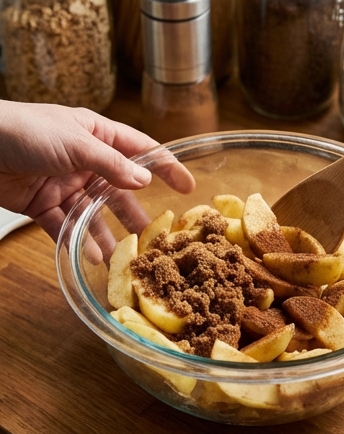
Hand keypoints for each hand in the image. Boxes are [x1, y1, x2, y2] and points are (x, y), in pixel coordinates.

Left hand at [0, 101, 192, 241]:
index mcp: (94, 135)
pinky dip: (81, 242)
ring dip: (110, 237)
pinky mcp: (44, 204)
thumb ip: (112, 165)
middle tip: (158, 240)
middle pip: (120, 192)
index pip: (140, 150)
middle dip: (138, 216)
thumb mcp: (75, 143)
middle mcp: (84, 160)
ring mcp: (65, 184)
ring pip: (96, 215)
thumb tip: (145, 180)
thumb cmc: (22, 131)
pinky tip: (93, 257)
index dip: (166, 167)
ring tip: (126, 259)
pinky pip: (70, 227)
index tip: (189, 188)